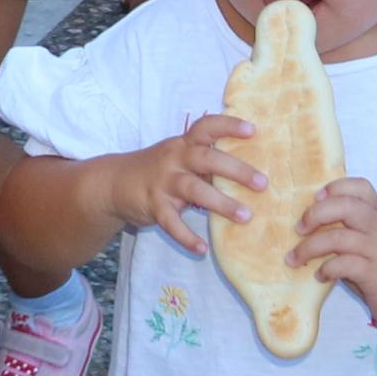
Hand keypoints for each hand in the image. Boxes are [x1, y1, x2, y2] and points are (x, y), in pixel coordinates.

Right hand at [121, 112, 268, 256]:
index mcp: (183, 144)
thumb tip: (248, 171)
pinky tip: (202, 249)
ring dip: (221, 203)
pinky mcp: (153, 205)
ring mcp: (162, 182)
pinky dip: (187, 236)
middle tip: (263, 183)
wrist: (113, 183)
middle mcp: (173, 159)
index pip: (206, 127)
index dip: (228, 126)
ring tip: (245, 216)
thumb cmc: (158, 170)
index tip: (253, 131)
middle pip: (206, 158)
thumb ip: (206, 162)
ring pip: (194, 189)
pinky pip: (171, 222)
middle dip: (236, 170)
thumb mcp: (178, 158)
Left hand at [290, 177, 376, 325]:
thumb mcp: (366, 239)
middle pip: (346, 206)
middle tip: (299, 228)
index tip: (315, 198)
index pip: (361, 187)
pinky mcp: (376, 273)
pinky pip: (345, 265)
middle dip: (316, 214)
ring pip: (339, 238)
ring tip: (295, 258)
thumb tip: (302, 223)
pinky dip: (326, 269)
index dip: (335, 187)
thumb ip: (344, 227)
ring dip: (310, 248)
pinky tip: (320, 276)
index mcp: (376, 215)